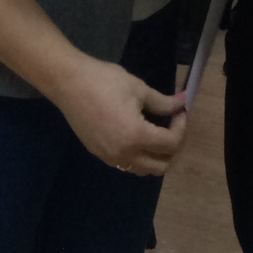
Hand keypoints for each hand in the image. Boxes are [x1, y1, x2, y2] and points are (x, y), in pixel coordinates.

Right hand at [46, 52, 190, 175]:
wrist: (69, 83)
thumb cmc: (105, 81)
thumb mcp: (139, 89)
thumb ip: (163, 103)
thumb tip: (182, 104)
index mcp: (137, 136)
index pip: (170, 143)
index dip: (181, 127)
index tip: (179, 112)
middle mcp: (124, 154)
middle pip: (161, 165)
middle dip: (172, 147)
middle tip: (170, 126)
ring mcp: (110, 158)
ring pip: (144, 170)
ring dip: (155, 156)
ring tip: (155, 133)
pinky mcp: (100, 155)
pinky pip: (127, 165)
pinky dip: (139, 157)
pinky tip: (136, 136)